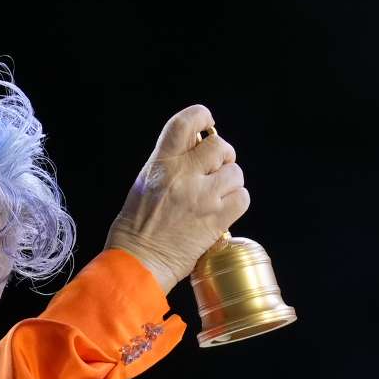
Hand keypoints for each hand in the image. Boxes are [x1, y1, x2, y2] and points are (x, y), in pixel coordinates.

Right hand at [104, 104, 250, 295]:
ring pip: (235, 172)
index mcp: (161, 164)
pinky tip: (222, 209)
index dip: (201, 116)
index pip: (186, 123)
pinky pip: (242, 197)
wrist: (138, 262)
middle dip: (222, 155)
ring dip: (229, 182)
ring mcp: (202, 198)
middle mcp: (183, 176)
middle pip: (219, 146)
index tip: (207, 122)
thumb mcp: (144, 183)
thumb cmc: (136, 228)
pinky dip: (236, 201)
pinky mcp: (216, 220)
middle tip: (216, 168)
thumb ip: (170, 163)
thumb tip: (196, 148)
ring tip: (216, 195)